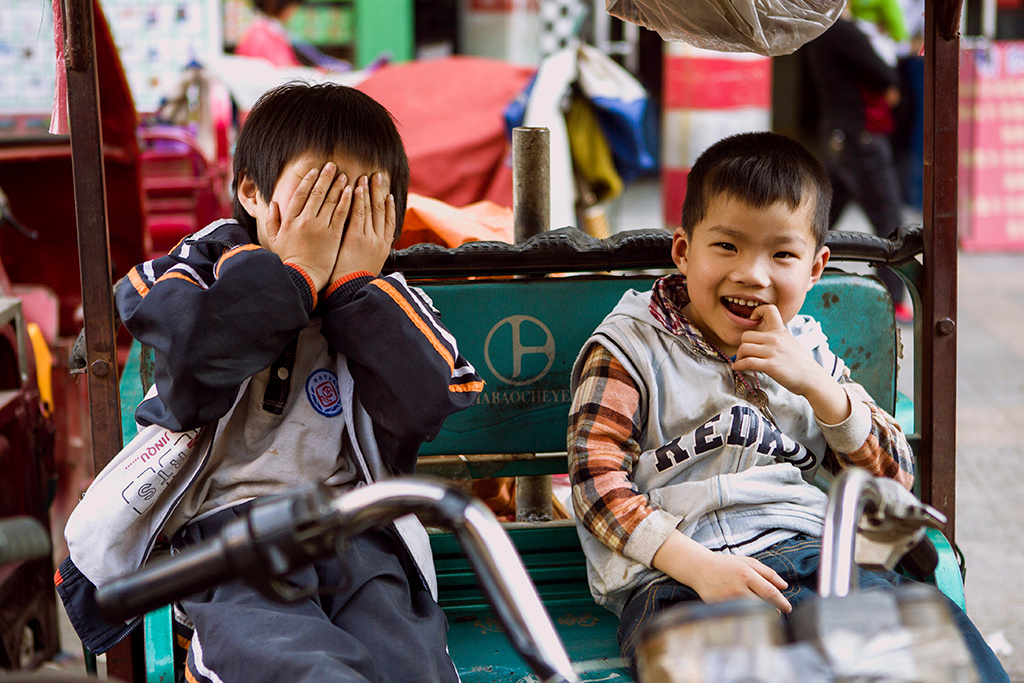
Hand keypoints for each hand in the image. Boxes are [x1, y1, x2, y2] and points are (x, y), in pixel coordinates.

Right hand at [264, 163, 352, 291]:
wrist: (303, 278)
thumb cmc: (289, 261)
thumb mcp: (274, 240)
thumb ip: (272, 221)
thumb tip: (273, 204)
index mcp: (290, 220)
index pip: (299, 194)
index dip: (308, 180)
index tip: (315, 171)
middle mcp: (304, 220)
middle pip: (316, 193)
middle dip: (325, 177)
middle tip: (332, 166)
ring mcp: (319, 227)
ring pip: (330, 200)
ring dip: (338, 185)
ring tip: (344, 175)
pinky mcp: (333, 235)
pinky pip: (341, 213)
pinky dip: (346, 200)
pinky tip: (351, 191)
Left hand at [329, 172, 395, 283]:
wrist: (352, 290)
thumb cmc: (356, 281)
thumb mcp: (370, 267)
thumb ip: (371, 253)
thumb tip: (370, 249)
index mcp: (384, 247)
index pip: (389, 222)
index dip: (389, 206)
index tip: (388, 194)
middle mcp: (379, 240)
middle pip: (381, 211)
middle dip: (380, 192)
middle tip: (379, 176)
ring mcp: (368, 238)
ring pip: (370, 210)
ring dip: (368, 192)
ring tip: (367, 177)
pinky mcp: (356, 238)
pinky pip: (358, 215)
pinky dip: (358, 201)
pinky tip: (356, 189)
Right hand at [653, 531, 790, 612]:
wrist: (700, 568)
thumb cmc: (726, 565)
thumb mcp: (747, 562)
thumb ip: (767, 572)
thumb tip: (784, 586)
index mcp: (747, 574)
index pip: (770, 592)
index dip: (782, 602)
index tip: (788, 608)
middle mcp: (738, 588)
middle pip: (763, 605)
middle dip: (775, 610)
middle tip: (780, 611)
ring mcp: (729, 599)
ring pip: (753, 612)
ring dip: (763, 614)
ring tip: (767, 611)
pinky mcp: (721, 607)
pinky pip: (740, 614)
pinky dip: (748, 615)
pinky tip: (751, 612)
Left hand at [732, 305, 850, 423]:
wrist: (811, 378)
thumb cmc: (799, 363)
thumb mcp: (789, 342)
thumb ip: (776, 338)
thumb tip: (760, 340)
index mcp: (781, 331)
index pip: (769, 310)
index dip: (757, 311)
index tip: (752, 319)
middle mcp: (775, 339)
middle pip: (746, 335)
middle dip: (742, 345)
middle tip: (744, 354)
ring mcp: (772, 351)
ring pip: (744, 348)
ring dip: (739, 357)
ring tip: (741, 362)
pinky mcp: (770, 365)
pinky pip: (747, 362)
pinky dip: (738, 365)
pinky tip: (738, 368)